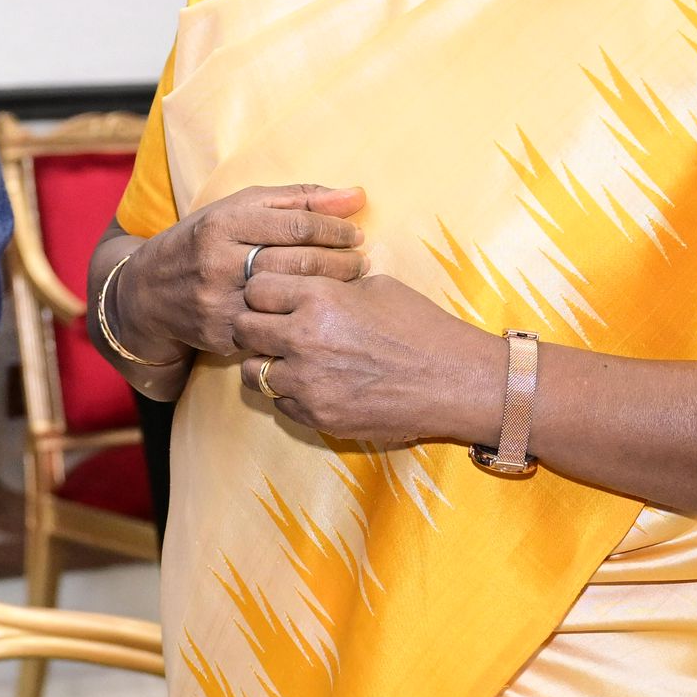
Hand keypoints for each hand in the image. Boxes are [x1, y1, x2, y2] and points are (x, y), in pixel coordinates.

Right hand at [123, 186, 366, 363]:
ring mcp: (219, 300)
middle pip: (296, 262)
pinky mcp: (221, 333)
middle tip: (361, 261)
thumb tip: (357, 195)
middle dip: (339, 262)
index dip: (334, 230)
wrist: (147, 292)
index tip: (355, 234)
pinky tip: (318, 312)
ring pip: (288, 297)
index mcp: (223, 223)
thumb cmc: (203, 240)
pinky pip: (273, 327)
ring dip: (328, 291)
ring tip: (350, 284)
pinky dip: (301, 319)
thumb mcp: (238, 208)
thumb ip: (297, 200)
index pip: (295, 224)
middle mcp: (218, 261)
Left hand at [232, 270, 501, 450]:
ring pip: (250, 372)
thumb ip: (330, 284)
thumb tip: (304, 280)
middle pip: (242, 328)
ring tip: (290, 361)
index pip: (255, 287)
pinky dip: (290, 395)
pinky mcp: (317, 416)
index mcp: (319, 297)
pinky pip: (279, 403)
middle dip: (254, 326)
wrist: (455, 381)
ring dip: (265, 364)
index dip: (263, 292)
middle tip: (273, 330)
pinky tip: (315, 385)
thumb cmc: (421, 327)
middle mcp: (304, 338)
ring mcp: (307, 382)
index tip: (276, 298)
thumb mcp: (376, 286)